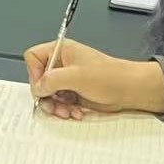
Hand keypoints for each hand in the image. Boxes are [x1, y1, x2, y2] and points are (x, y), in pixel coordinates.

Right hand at [24, 39, 163, 117]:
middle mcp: (62, 64)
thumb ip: (52, 80)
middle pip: (39, 79)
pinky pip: (59, 102)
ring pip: (48, 94)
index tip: (43, 85)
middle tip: (53, 104)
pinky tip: (76, 112)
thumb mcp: (76, 76)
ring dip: (55, 106)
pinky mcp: (73, 93)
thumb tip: (38, 87)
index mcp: (61, 51)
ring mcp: (67, 79)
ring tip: (67, 111)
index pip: (34, 57)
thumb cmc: (109, 76)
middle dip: (46, 95)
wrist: (129, 90)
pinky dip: (65, 109)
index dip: (34, 72)